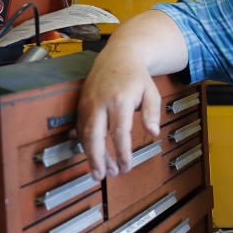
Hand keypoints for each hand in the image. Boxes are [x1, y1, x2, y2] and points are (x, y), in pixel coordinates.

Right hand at [76, 48, 161, 180]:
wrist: (118, 56)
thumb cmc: (136, 76)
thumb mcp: (151, 92)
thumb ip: (152, 113)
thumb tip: (153, 133)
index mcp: (120, 100)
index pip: (119, 132)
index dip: (122, 152)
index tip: (126, 166)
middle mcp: (100, 102)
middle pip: (94, 136)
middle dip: (97, 159)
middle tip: (103, 176)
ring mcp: (87, 103)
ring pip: (84, 134)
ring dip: (91, 155)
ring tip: (99, 172)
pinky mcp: (80, 105)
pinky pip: (79, 128)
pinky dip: (84, 144)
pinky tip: (92, 155)